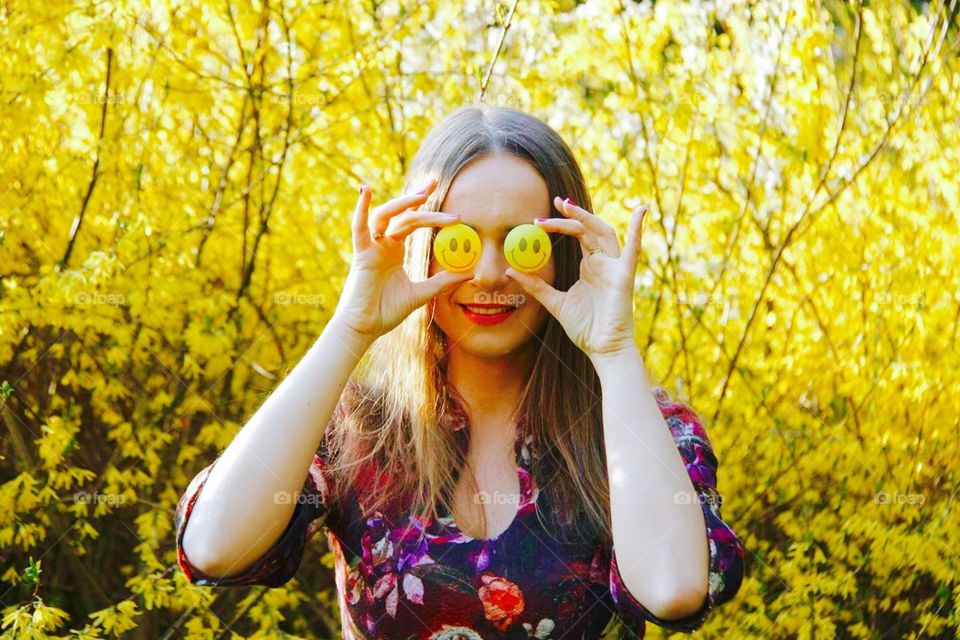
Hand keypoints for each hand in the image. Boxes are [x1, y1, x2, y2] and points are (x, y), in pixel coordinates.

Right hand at [333, 179, 473, 339]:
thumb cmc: (387, 311)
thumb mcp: (422, 294)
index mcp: (394, 250)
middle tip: (434, 183)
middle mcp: (382, 244)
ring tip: (422, 195)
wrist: (366, 328)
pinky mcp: (361, 255)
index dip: (424, 205)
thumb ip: (443, 282)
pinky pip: (359, 228)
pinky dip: (361, 209)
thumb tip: (469, 274)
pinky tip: (365, 191)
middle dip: (417, 197)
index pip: (411, 220)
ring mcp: (371, 247)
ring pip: (385, 216)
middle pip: (403, 215)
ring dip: (402, 203)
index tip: (436, 188)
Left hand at [505, 196, 648, 360]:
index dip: (561, 223)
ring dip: (586, 217)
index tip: (540, 219)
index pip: (577, 236)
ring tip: (566, 206)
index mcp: (590, 266)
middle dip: (572, 214)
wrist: (602, 349)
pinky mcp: (624, 276)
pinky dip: (638, 229)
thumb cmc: (584, 328)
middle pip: (588, 229)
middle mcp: (603, 263)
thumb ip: (536, 285)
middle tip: (554, 202)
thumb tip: (511, 270)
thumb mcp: (554, 302)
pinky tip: (641, 211)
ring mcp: (614, 267)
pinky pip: (633, 250)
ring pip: (603, 232)